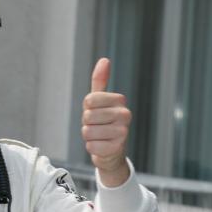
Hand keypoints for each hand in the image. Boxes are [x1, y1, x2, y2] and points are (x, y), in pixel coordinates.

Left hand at [82, 57, 131, 186]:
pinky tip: (101, 146)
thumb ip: (100, 81)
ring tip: (100, 136)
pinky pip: (91, 146)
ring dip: (89, 136)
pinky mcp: (117, 148)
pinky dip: (92, 148)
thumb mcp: (100, 101)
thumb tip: (104, 60)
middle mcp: (125, 115)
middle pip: (87, 116)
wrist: (112, 151)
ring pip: (87, 131)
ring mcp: (123, 132)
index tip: (96, 112)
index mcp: (120, 100)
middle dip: (87, 123)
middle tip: (97, 126)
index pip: (89, 100)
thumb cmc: (103, 122)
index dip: (87, 109)